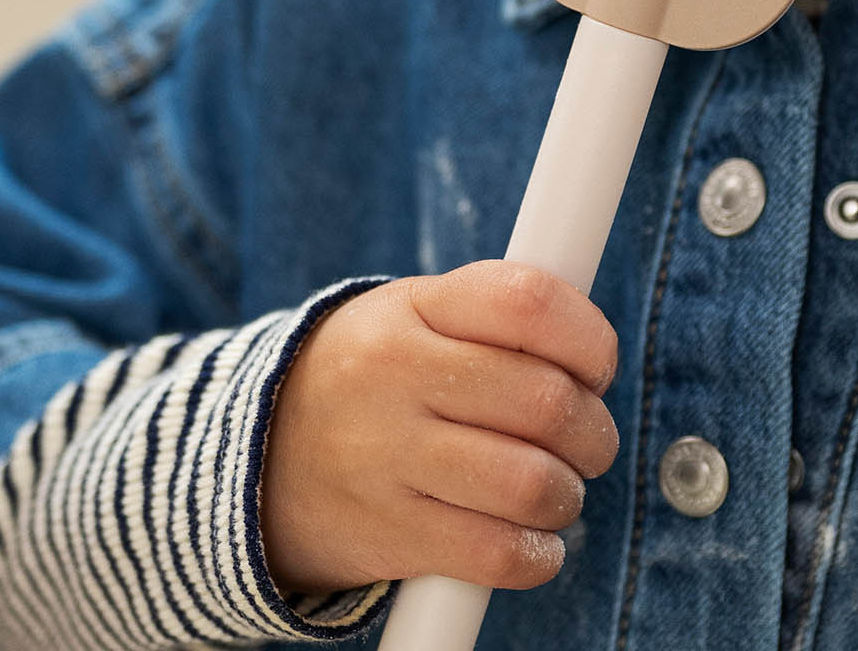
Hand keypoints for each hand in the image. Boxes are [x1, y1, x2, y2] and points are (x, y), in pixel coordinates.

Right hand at [260, 260, 620, 598]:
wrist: (258, 457)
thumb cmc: (372, 375)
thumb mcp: (414, 314)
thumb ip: (496, 314)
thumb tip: (594, 343)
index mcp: (414, 307)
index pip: (528, 303)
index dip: (588, 337)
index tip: (598, 365)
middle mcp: (397, 376)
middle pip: (545, 400)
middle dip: (593, 430)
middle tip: (590, 439)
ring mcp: (388, 457)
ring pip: (530, 483)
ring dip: (568, 494)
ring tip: (559, 489)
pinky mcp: (388, 533)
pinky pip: (495, 553)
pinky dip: (536, 554)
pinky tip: (532, 540)